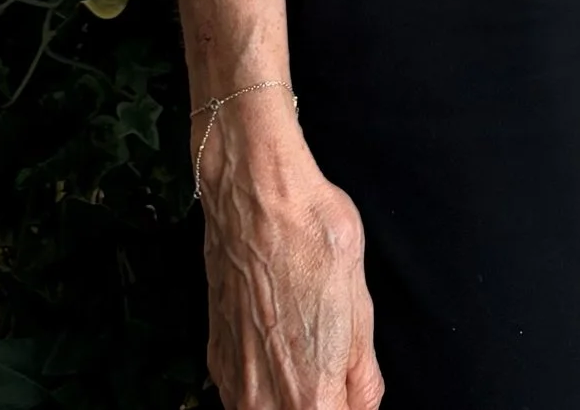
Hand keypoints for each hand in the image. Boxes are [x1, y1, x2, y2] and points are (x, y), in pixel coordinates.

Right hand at [196, 102, 381, 409]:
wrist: (255, 191)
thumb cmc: (312, 234)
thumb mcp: (360, 304)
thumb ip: (364, 374)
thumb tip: (363, 405)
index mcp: (311, 396)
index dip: (348, 408)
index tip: (350, 392)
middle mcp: (265, 401)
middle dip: (321, 402)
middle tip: (334, 371)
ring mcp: (235, 381)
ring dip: (289, 398)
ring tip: (305, 355)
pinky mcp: (215, 356)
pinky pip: (243, 394)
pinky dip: (263, 384)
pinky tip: (277, 347)